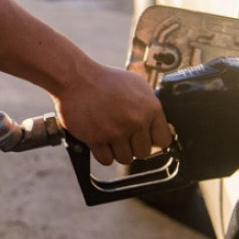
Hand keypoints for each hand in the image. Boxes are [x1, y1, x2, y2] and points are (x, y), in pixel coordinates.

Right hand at [51, 64, 172, 165]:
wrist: (76, 78)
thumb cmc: (104, 80)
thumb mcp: (137, 85)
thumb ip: (150, 106)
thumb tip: (157, 124)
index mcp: (150, 108)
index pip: (163, 140)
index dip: (152, 140)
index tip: (144, 138)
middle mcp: (135, 121)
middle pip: (143, 153)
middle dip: (133, 146)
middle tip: (123, 136)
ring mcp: (115, 131)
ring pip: (125, 159)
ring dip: (117, 151)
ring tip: (110, 137)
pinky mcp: (96, 139)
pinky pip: (106, 160)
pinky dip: (102, 153)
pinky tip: (100, 141)